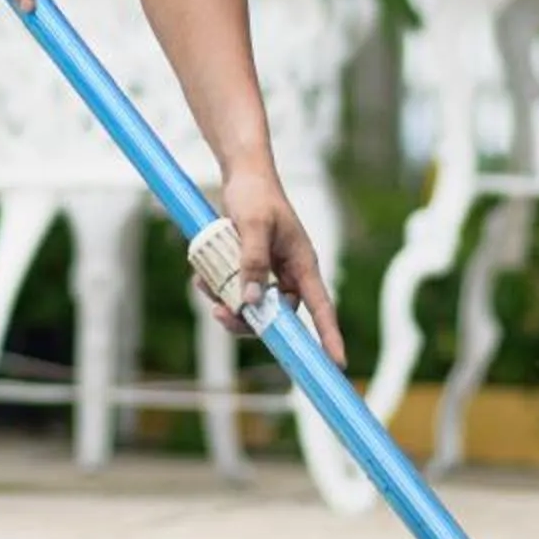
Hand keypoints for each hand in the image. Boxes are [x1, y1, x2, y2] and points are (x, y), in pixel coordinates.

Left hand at [211, 169, 343, 363]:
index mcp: (302, 264)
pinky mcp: (249, 268)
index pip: (321, 307)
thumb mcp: (254, 226)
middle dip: (248, 321)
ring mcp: (269, 272)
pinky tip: (201, 276)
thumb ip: (253, 262)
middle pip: (276, 316)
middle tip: (220, 315)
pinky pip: (235, 291)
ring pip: (251, 307)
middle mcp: (288, 273)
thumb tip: (251, 302)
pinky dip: (217, 289)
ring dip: (226, 303)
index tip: (337, 363)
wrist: (241, 175)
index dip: (329, 336)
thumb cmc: (255, 195)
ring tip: (204, 286)